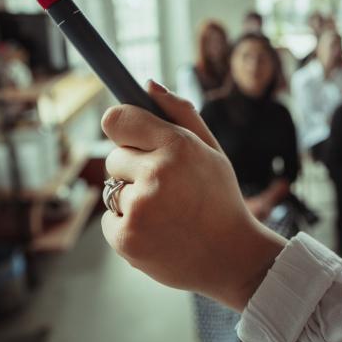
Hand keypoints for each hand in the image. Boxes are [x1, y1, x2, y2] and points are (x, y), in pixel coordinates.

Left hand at [100, 80, 285, 311]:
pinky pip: (109, 219)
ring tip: (166, 213)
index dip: (121, 126)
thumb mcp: (212, 151)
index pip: (117, 119)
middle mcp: (156, 174)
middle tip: (165, 186)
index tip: (127, 134)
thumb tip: (147, 83)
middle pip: (113, 157)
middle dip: (132, 168)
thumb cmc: (220, 199)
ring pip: (112, 189)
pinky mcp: (126, 238)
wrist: (231, 257)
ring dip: (131, 198)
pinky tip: (157, 232)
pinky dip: (127, 225)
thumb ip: (181, 113)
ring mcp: (139, 208)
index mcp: (177, 147)